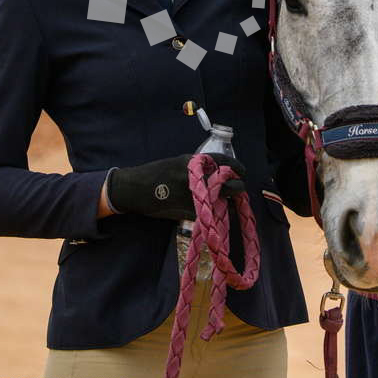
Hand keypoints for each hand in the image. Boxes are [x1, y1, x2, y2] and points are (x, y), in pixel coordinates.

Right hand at [107, 154, 245, 220]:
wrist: (135, 188)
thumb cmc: (156, 174)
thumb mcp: (179, 163)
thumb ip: (198, 168)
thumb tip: (218, 176)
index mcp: (194, 161)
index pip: (226, 163)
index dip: (238, 168)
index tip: (242, 173)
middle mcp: (196, 177)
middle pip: (230, 185)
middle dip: (237, 190)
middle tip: (236, 192)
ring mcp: (193, 196)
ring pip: (223, 203)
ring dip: (227, 205)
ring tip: (223, 205)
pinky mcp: (188, 212)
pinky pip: (208, 215)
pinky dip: (212, 216)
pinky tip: (208, 214)